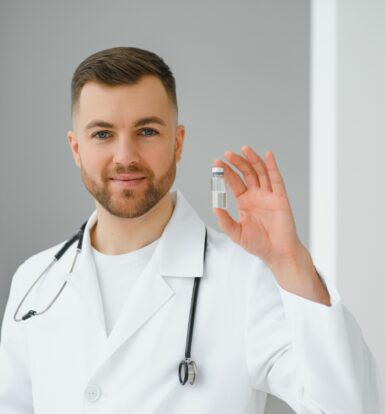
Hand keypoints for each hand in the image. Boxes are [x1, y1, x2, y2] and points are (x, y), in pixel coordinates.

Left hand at [212, 145, 303, 266]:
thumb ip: (225, 221)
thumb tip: (214, 209)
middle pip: (246, 173)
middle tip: (227, 154)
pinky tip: (268, 156)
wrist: (277, 253)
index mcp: (244, 201)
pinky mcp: (280, 198)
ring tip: (244, 149)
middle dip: (237, 163)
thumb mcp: (236, 233)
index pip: (234, 182)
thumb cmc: (258, 244)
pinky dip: (272, 167)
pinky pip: (277, 180)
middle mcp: (256, 195)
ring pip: (261, 172)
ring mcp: (269, 195)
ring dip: (253, 160)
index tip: (217, 164)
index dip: (226, 172)